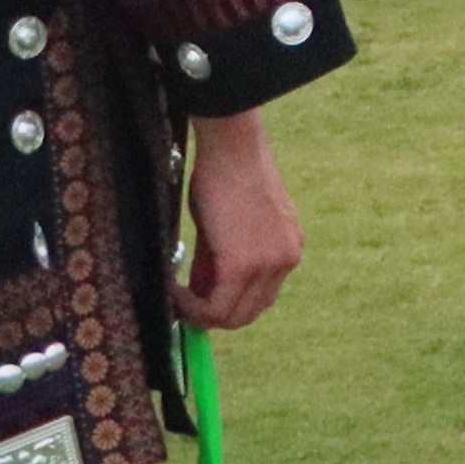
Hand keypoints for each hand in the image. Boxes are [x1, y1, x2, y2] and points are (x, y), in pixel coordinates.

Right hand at [177, 110, 301, 329]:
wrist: (230, 148)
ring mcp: (269, 265)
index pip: (261, 296)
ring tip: (178, 296)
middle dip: (214, 313)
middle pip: (250, 312)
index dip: (227, 304)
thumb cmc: (225, 175)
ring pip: (233, 315)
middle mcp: (287, 259)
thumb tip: (203, 291)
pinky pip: (216, 307)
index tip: (198, 297)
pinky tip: (175, 291)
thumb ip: (223, 260)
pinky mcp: (243, 266)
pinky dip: (192, 307)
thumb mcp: (231, 226)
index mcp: (288, 247)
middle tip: (184, 302)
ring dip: (202, 313)